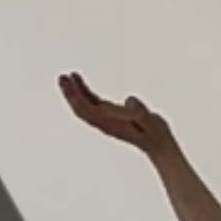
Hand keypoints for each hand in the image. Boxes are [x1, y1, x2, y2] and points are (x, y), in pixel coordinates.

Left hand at [57, 71, 175, 158]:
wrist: (158, 144)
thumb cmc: (154, 133)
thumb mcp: (148, 120)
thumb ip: (138, 111)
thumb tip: (129, 100)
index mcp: (109, 123)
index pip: (86, 110)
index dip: (75, 96)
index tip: (69, 82)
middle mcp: (103, 122)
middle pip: (80, 108)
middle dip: (70, 93)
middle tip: (62, 77)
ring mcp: (105, 119)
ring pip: (83, 105)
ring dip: (74, 92)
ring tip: (68, 76)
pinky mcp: (109, 116)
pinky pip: (91, 103)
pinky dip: (83, 92)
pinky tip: (79, 82)